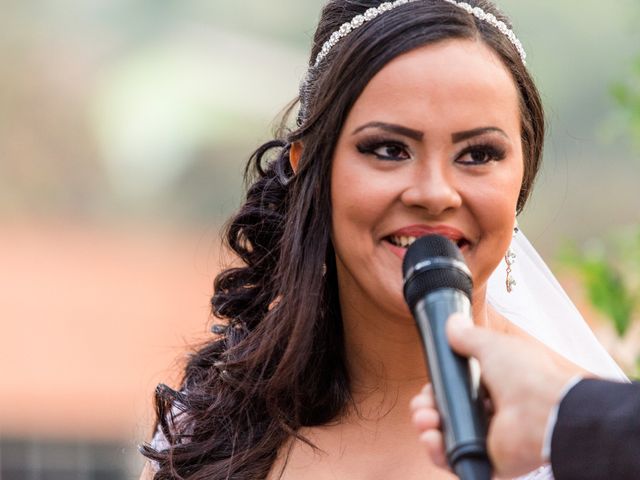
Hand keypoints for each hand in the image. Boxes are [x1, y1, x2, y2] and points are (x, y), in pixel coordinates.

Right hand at [410, 314, 584, 477]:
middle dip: (427, 407)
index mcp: (494, 387)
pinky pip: (453, 460)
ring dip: (428, 426)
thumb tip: (453, 322)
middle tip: (422, 405)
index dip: (437, 389)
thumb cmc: (526, 375)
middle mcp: (491, 414)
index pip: (455, 390)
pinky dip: (437, 451)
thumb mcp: (492, 345)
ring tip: (426, 419)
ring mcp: (488, 440)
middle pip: (446, 412)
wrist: (544, 412)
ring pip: (445, 435)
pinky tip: (432, 437)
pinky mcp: (486, 461)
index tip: (428, 387)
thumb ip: (468, 336)